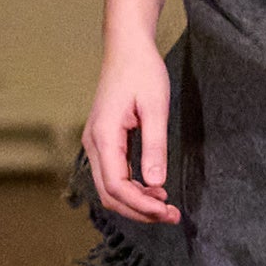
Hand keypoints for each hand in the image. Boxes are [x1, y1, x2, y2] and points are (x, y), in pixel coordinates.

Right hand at [83, 34, 178, 223]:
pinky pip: (113, 175)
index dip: (141, 205)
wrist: (127, 48)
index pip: (117, 186)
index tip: (167, 211)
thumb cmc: (142, 71)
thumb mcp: (156, 107)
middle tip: (171, 216)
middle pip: (109, 194)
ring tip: (166, 206)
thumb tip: (156, 183)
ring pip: (109, 188)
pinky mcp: (103, 142)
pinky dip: (132, 189)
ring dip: (136, 202)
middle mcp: (94, 143)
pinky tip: (154, 189)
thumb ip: (155, 146)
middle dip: (139, 211)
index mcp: (104, 136)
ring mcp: (96, 143)